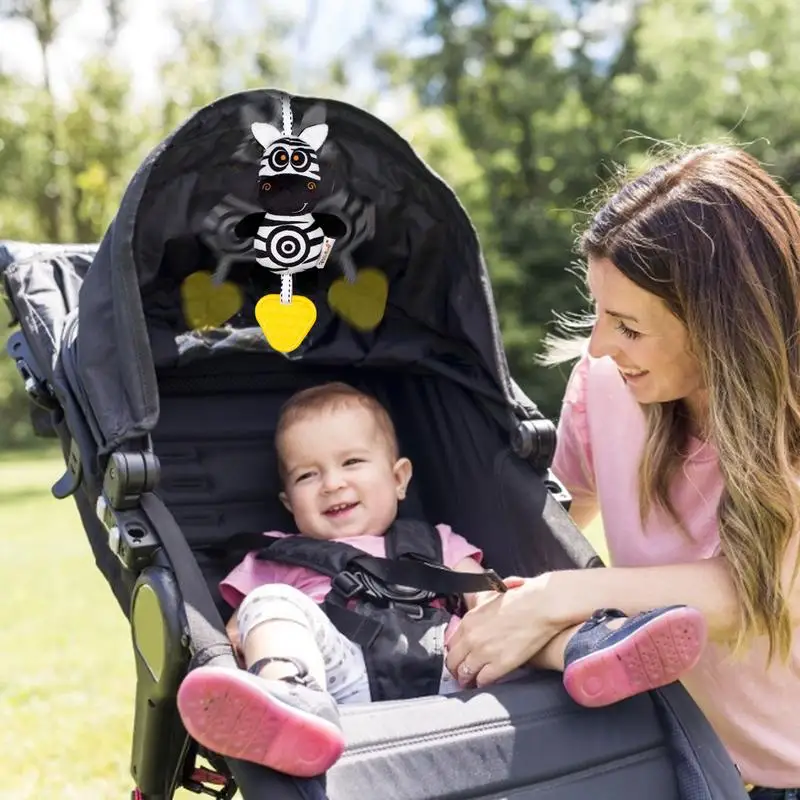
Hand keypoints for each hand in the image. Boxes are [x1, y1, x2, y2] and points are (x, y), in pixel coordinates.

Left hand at [445, 573, 560, 687]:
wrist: (541, 607)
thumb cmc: (523, 599)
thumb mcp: (493, 597)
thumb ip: (482, 606)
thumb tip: (482, 605)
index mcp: (469, 620)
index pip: (450, 643)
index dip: (454, 652)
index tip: (457, 656)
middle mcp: (472, 637)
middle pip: (453, 661)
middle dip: (455, 669)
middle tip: (459, 673)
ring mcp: (484, 652)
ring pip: (465, 673)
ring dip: (466, 679)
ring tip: (469, 683)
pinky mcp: (499, 665)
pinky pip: (482, 680)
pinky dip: (481, 683)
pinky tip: (484, 683)